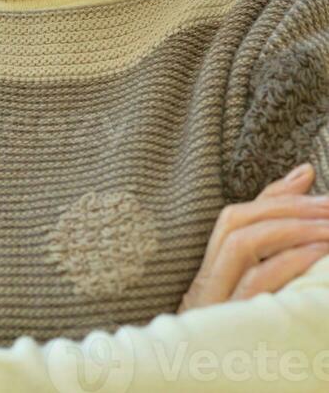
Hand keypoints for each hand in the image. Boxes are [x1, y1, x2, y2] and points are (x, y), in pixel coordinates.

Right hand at [177, 162, 328, 312]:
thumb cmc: (255, 349)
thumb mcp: (263, 296)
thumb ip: (277, 240)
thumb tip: (303, 174)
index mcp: (210, 280)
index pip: (233, 220)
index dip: (271, 195)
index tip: (309, 177)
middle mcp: (205, 288)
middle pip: (233, 224)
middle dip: (284, 206)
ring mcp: (213, 307)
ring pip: (240, 245)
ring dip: (290, 227)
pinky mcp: (231, 327)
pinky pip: (256, 282)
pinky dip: (289, 260)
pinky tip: (318, 253)